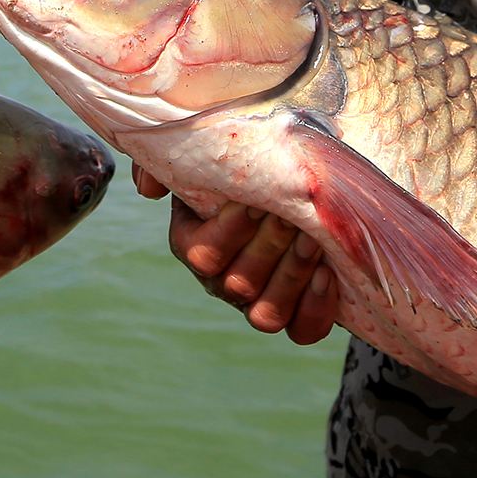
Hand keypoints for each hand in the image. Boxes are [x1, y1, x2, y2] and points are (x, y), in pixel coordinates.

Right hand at [132, 164, 337, 344]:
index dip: (228, 231)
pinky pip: (301, 329)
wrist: (300, 179)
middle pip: (237, 283)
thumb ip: (169, 157)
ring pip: (266, 313)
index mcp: (193, 242)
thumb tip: (149, 191)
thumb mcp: (210, 148)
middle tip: (291, 213)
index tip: (252, 199)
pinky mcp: (294, 316)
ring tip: (314, 238)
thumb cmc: (251, 160)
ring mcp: (256, 302)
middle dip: (268, 246)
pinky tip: (327, 274)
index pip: (201, 254)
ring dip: (291, 275)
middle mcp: (221, 279)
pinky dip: (314, 308)